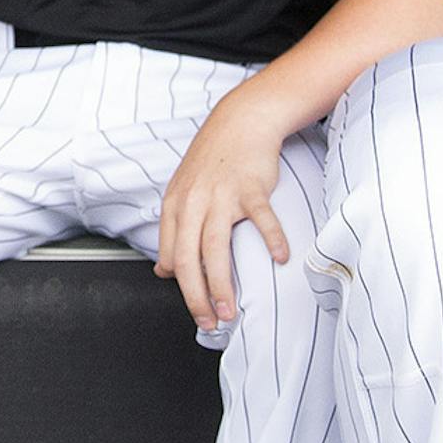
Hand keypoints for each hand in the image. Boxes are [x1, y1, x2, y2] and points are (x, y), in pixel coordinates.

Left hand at [154, 83, 295, 332]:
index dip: (183, 289)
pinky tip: (280, 258)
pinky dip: (272, 240)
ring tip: (230, 309)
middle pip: (190, 260)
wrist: (242, 120)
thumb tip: (162, 271)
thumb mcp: (183, 192)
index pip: (173, 257)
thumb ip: (173, 231)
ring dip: (222, 284)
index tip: (198, 310)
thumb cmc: (215, 159)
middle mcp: (194, 202)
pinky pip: (261, 219)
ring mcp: (222, 194)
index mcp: (175, 205)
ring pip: (216, 248)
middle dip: (198, 297)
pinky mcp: (251, 187)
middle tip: (210, 322)